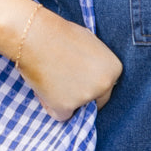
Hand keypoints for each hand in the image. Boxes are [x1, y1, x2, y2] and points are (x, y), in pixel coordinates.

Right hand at [16, 6, 122, 121]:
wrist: (35, 35)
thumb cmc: (59, 34)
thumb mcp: (89, 43)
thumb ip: (96, 63)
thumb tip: (95, 76)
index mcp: (114, 69)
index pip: (106, 88)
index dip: (90, 84)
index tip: (77, 77)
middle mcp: (105, 84)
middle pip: (95, 102)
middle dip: (81, 96)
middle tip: (63, 82)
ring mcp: (86, 96)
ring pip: (76, 109)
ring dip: (64, 99)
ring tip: (51, 78)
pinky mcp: (67, 106)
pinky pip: (60, 115)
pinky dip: (51, 106)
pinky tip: (44, 88)